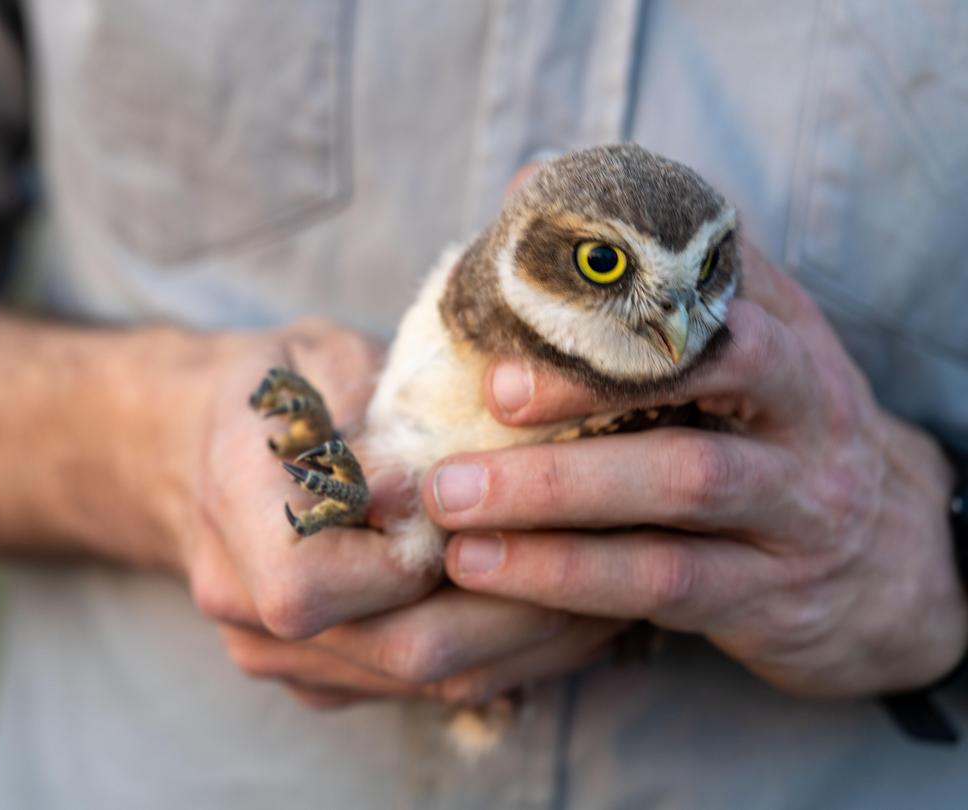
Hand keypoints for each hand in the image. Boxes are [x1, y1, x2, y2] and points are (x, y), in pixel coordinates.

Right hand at [174, 319, 621, 706]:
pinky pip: (418, 687)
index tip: (487, 508)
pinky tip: (557, 610)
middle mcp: (239, 598)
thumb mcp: (319, 356)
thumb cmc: (276, 385)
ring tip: (608, 590)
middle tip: (604, 562)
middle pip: (393, 648)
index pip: (310, 583)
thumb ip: (370, 413)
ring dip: (527, 641)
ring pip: (422, 680)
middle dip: (514, 610)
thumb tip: (430, 479)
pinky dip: (499, 653)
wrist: (201, 445)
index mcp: (229, 505)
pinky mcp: (319, 672)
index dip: (410, 556)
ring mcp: (276, 651)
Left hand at [425, 243, 967, 697]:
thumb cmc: (772, 431)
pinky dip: (564, 575)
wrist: (888, 560)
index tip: (519, 293)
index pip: (715, 285)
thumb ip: (649, 275)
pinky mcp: (766, 590)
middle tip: (487, 396)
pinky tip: (483, 566)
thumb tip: (528, 185)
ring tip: (448, 499)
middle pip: (709, 377)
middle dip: (587, 386)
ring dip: (554, 492)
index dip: (623, 286)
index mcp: (787, 333)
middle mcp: (806, 409)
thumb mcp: (737, 347)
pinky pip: (663, 582)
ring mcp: (796, 503)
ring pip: (682, 485)